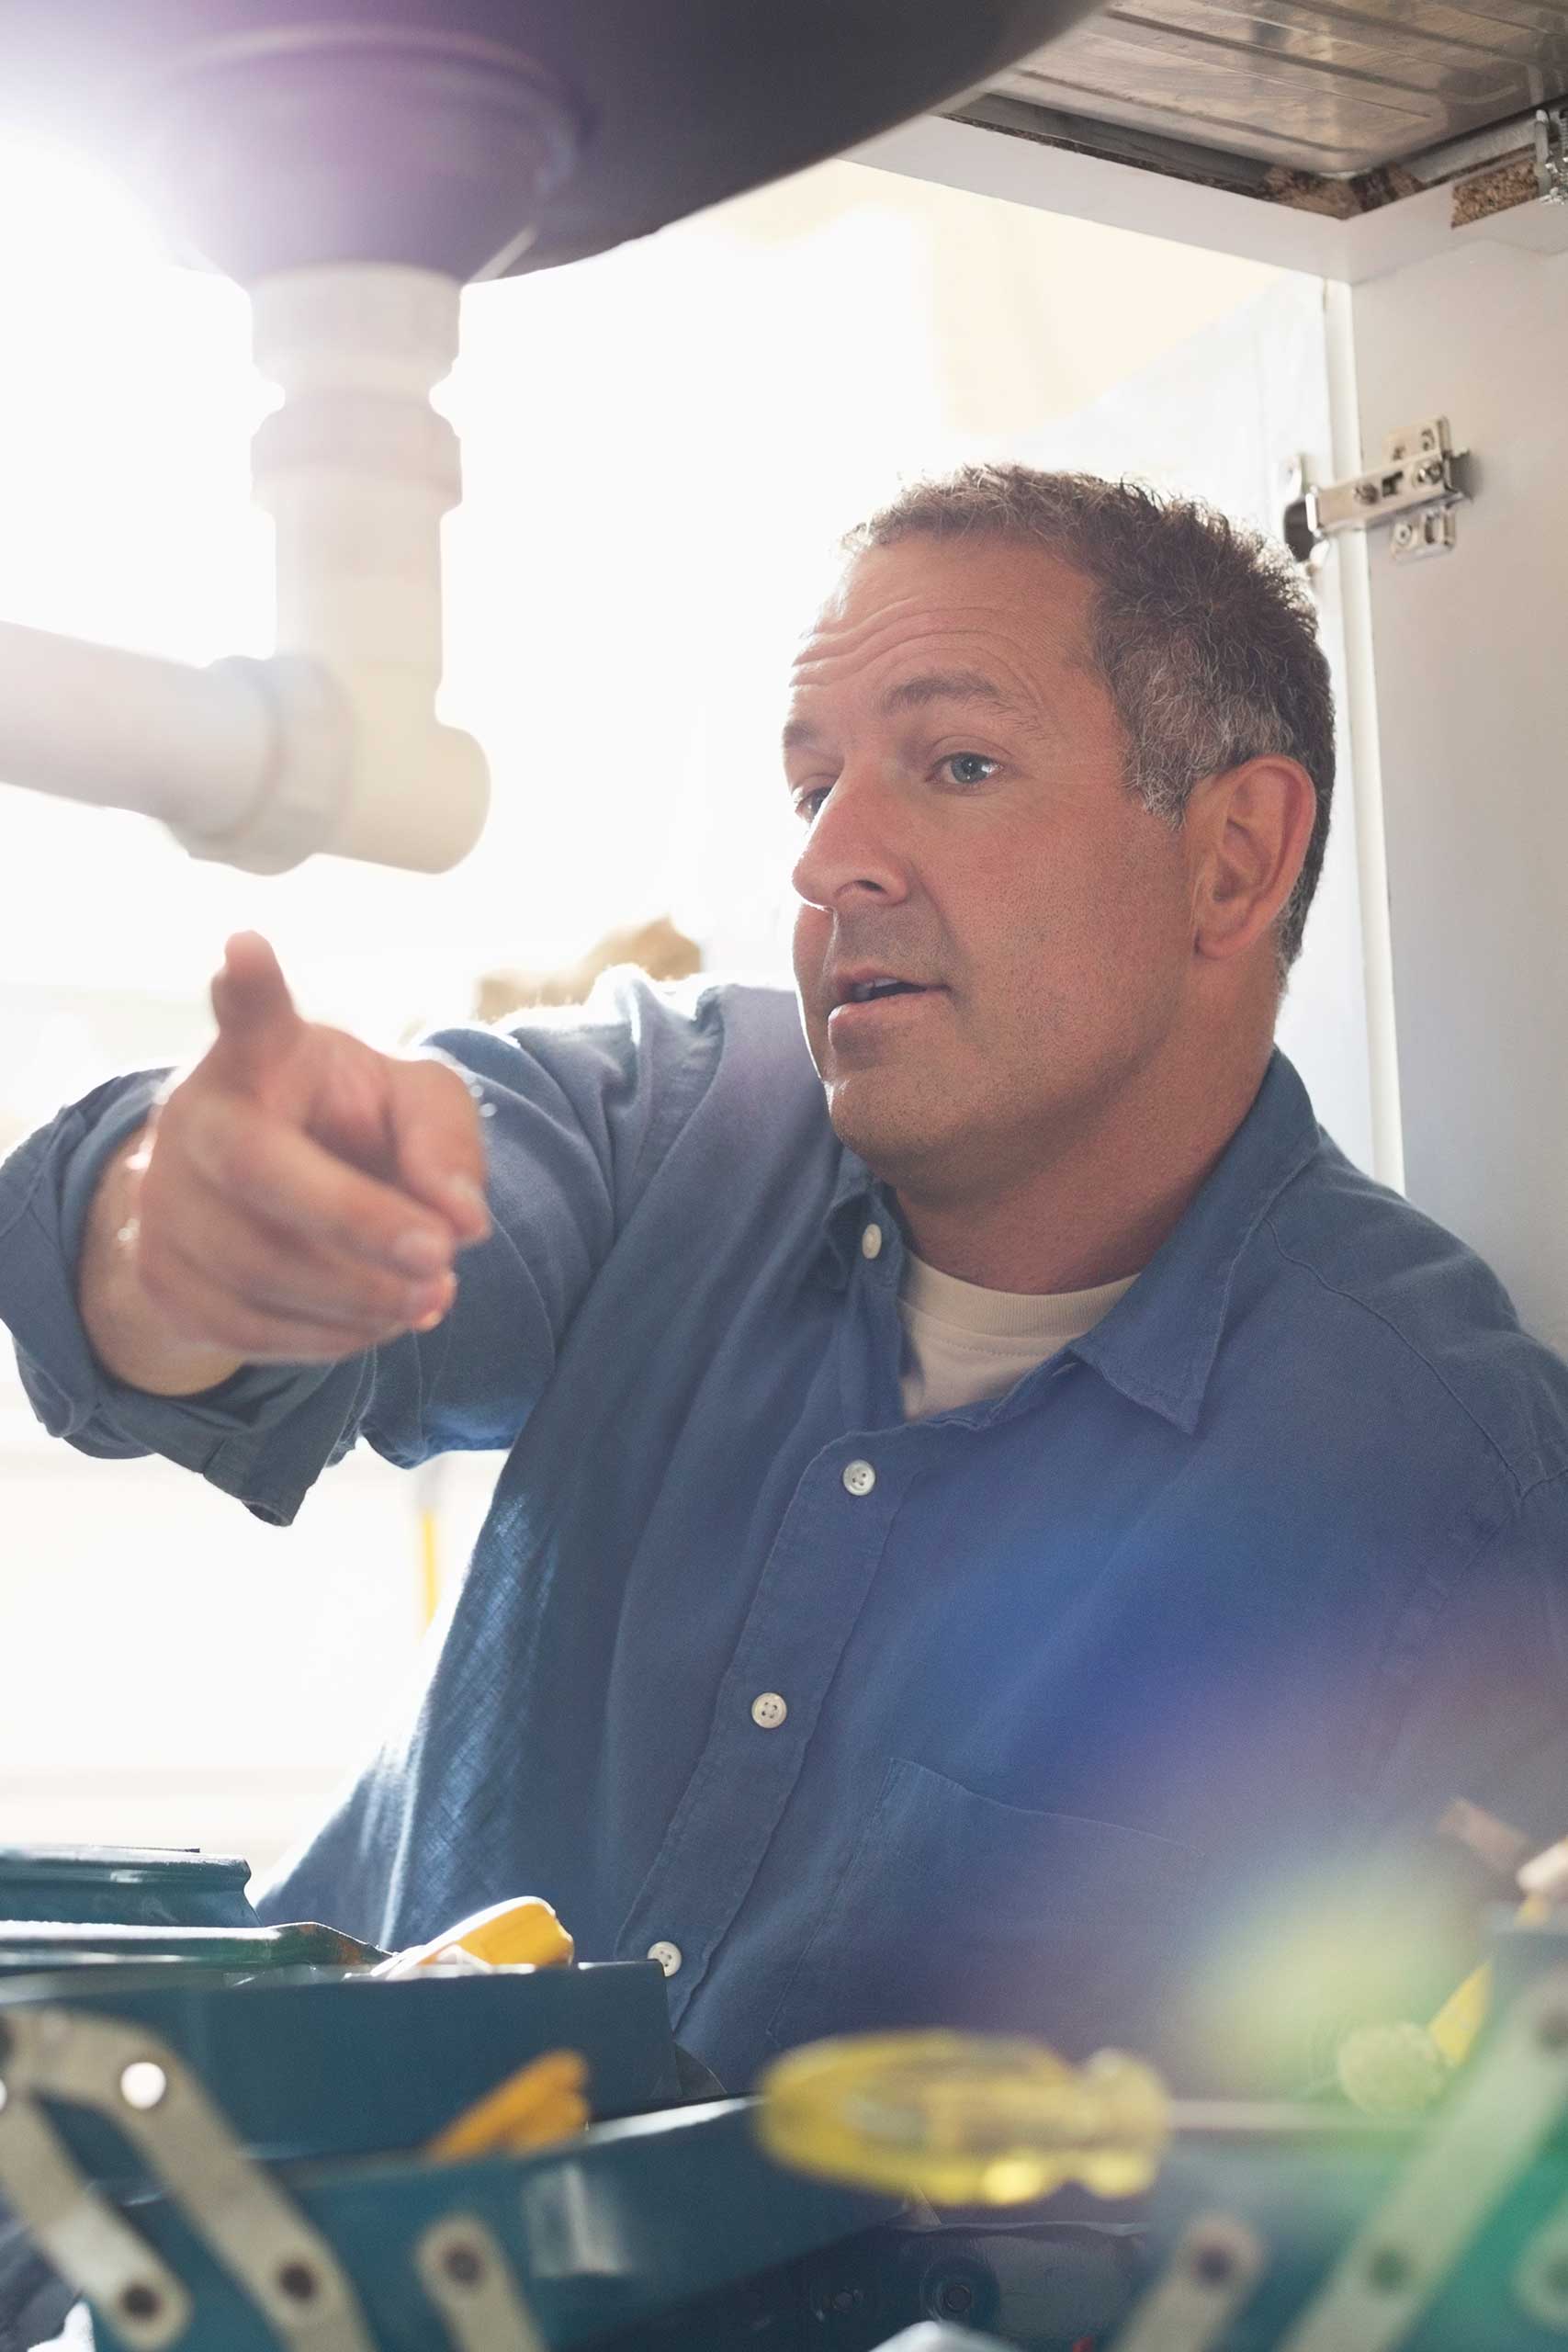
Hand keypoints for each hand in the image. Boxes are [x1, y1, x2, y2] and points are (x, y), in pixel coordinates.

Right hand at [83, 932, 489, 1385]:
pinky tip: (379, 1320)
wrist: (262, 1200)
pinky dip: (329, 1337)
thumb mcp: (415, 1107)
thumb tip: (462, 1223)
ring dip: (361, 1296)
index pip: (252, 1016)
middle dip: (359, 1223)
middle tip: (443, 1258)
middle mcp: (196, 1118)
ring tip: (432, 1296)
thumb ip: (446, 1143)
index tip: (246, 948)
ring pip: (257, 1268)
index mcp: (261, 1057)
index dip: (249, 987)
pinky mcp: (160, 1277)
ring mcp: (163, 1201)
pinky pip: (248, 1329)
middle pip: (262, 1172)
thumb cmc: (349, 1129)